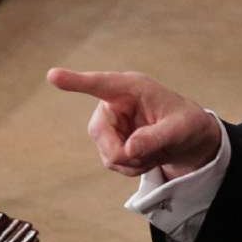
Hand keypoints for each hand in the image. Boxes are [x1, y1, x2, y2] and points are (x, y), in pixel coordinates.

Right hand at [47, 68, 220, 179]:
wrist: (188, 139)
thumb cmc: (187, 123)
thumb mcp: (180, 129)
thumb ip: (156, 137)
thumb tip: (129, 150)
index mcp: (132, 88)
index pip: (100, 84)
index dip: (76, 81)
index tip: (53, 75)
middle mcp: (115, 103)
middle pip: (100, 133)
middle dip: (124, 152)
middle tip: (150, 155)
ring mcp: (109, 123)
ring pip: (108, 153)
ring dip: (134, 160)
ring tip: (156, 150)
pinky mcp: (109, 141)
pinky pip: (113, 162)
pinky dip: (133, 166)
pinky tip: (148, 156)